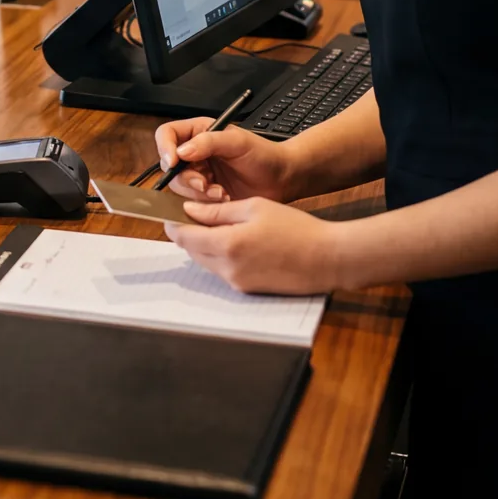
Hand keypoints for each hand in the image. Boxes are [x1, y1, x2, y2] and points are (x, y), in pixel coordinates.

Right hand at [153, 117, 293, 203]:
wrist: (282, 180)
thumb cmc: (264, 155)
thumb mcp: (237, 142)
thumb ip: (209, 142)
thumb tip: (182, 151)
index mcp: (198, 133)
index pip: (167, 135)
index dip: (165, 147)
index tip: (174, 161)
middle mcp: (195, 153)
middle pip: (169, 165)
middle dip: (186, 178)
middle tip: (204, 184)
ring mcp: (200, 175)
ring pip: (180, 186)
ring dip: (197, 193)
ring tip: (221, 193)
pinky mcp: (206, 196)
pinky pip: (192, 202)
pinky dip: (205, 204)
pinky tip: (224, 200)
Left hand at [165, 197, 342, 294]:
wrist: (328, 259)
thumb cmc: (296, 228)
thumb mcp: (254, 208)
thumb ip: (218, 210)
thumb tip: (191, 210)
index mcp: (227, 246)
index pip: (183, 237)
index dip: (172, 223)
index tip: (169, 211)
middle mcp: (228, 269)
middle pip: (191, 251)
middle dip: (188, 233)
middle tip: (194, 213)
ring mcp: (238, 283)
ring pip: (206, 261)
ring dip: (204, 244)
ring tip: (218, 223)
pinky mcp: (248, 290)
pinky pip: (223, 270)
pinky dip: (220, 255)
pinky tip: (235, 239)